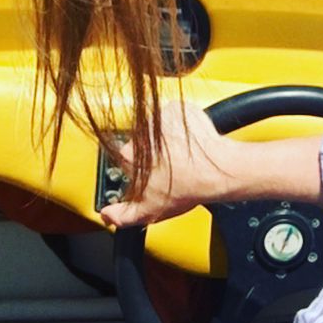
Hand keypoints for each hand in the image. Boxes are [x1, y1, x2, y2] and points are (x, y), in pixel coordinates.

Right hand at [100, 100, 244, 225]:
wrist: (216, 170)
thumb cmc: (186, 187)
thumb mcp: (148, 211)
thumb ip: (121, 214)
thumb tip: (107, 214)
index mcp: (129, 154)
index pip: (125, 158)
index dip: (137, 168)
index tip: (148, 174)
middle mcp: (141, 131)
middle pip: (142, 141)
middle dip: (152, 152)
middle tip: (168, 166)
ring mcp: (160, 116)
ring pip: (158, 127)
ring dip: (165, 137)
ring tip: (180, 154)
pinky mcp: (178, 107)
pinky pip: (174, 115)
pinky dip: (180, 125)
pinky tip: (187, 140)